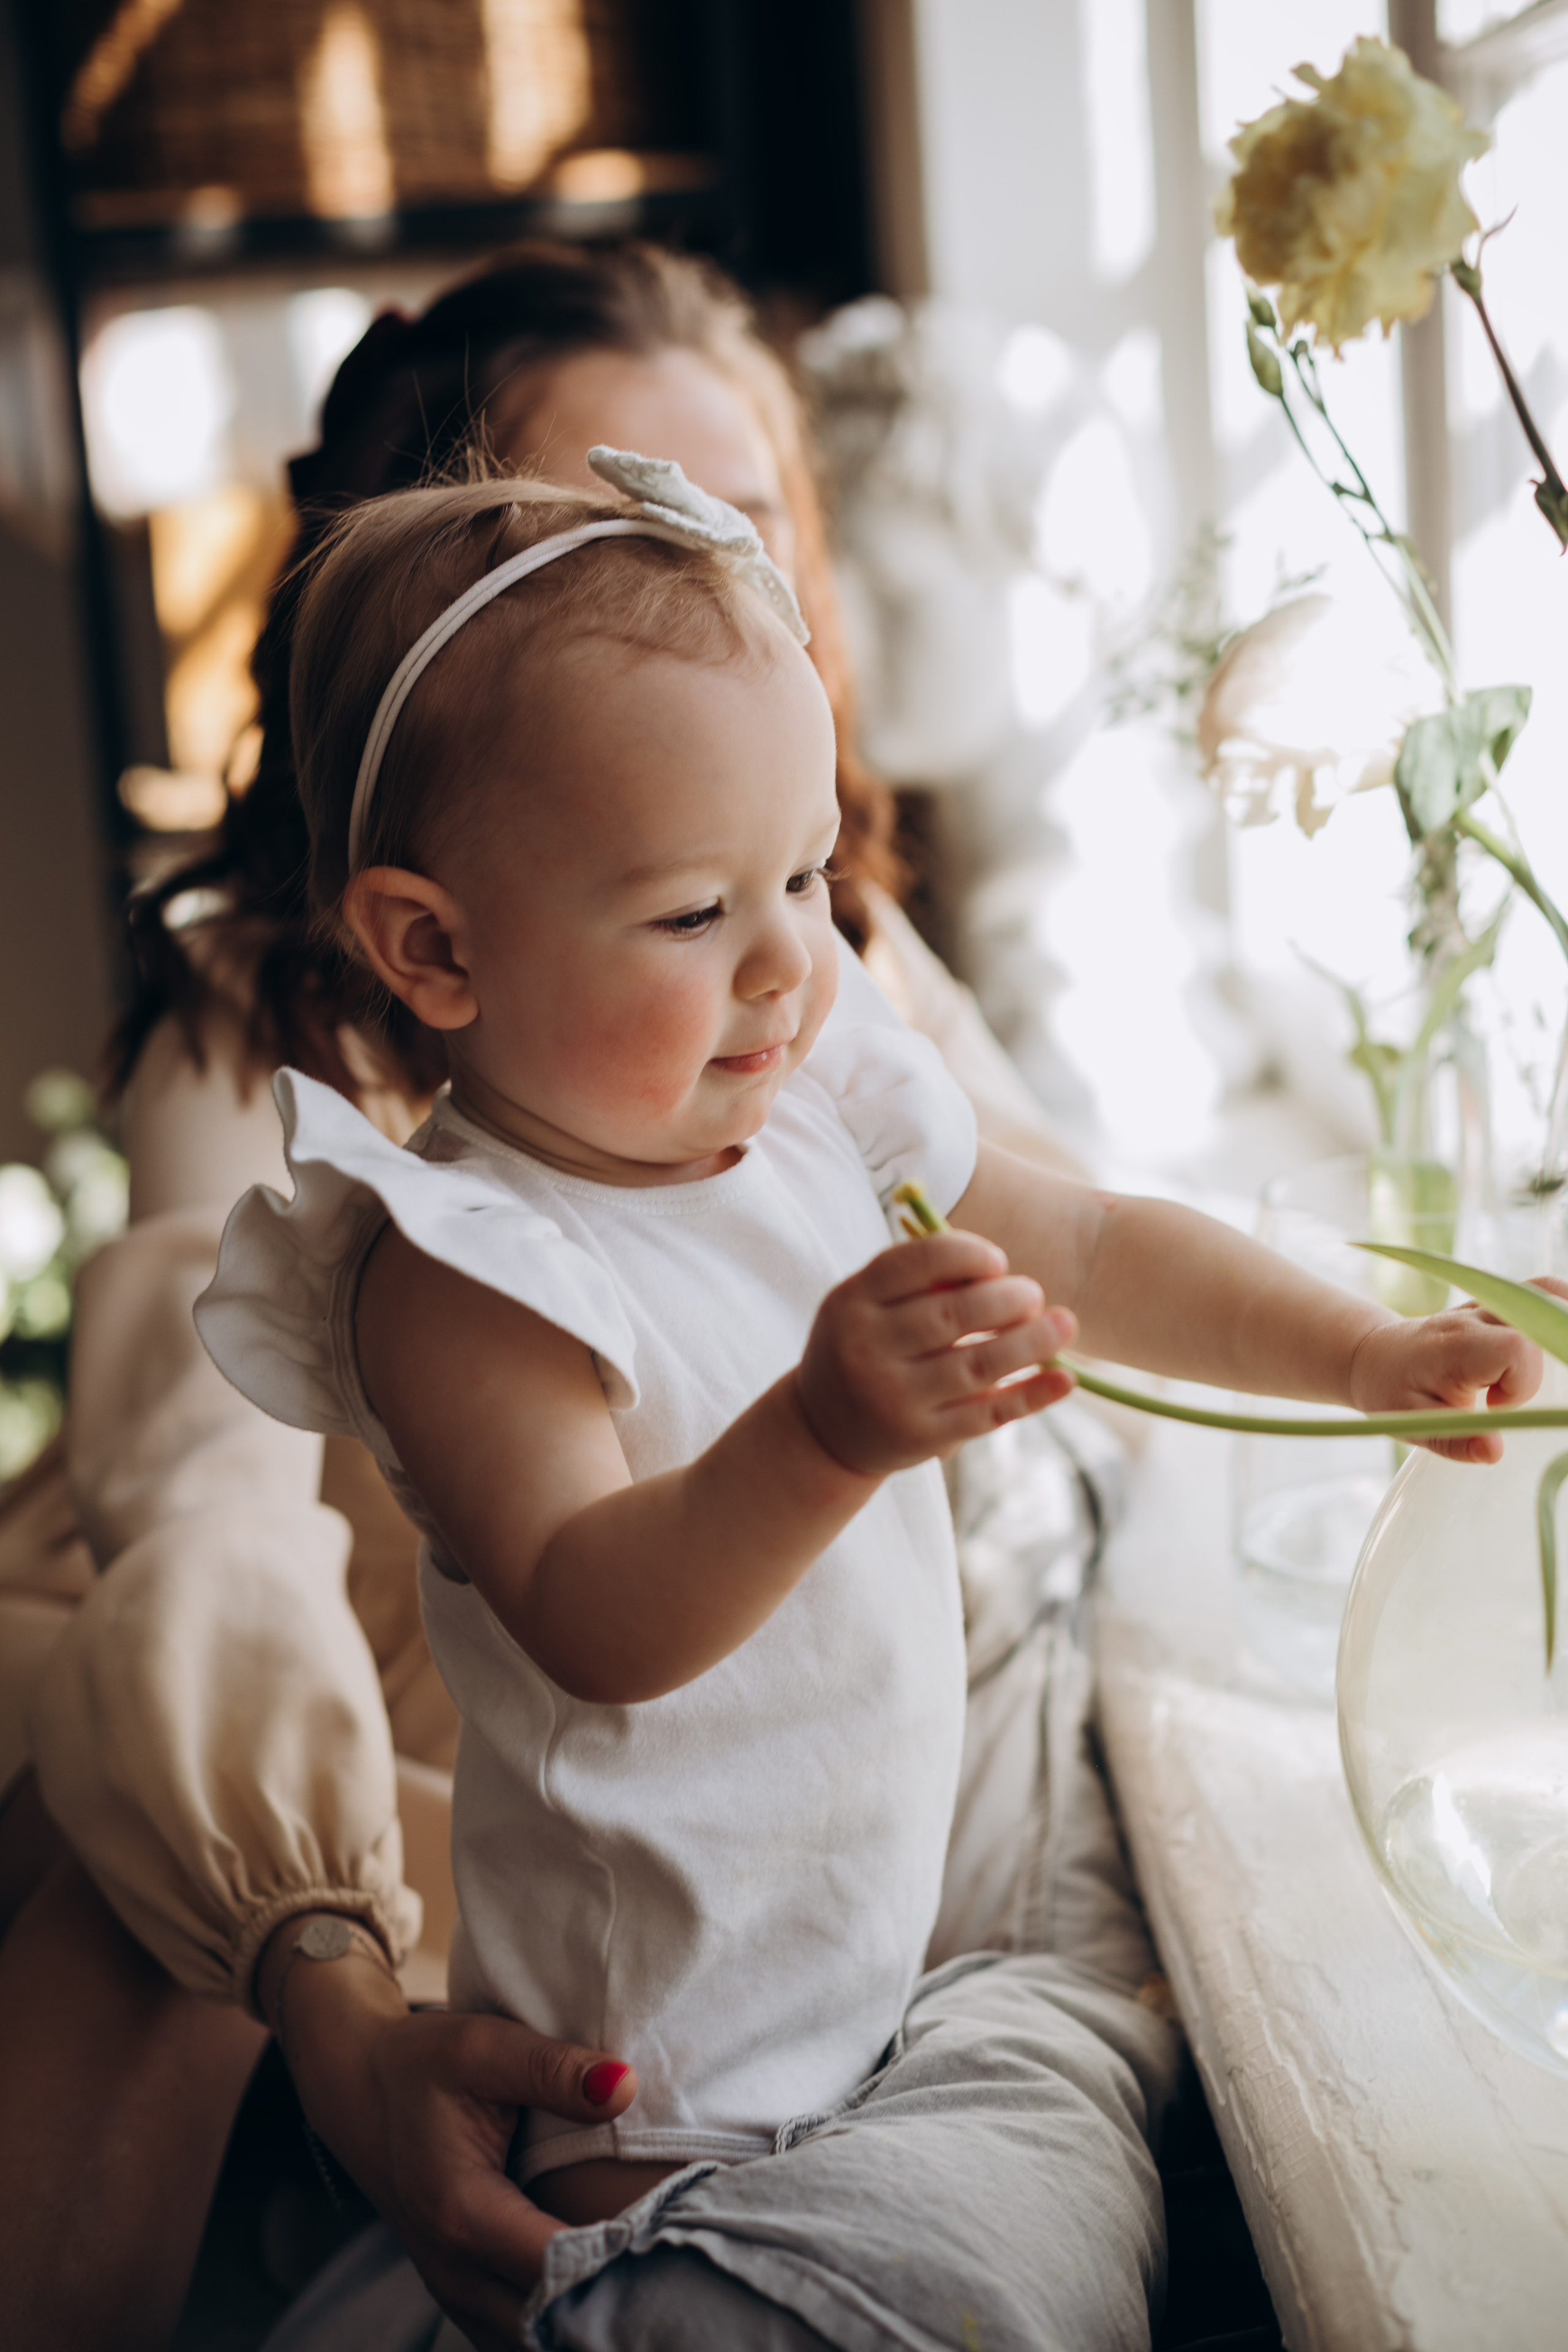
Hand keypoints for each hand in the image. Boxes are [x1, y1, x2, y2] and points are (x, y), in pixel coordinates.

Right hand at [259, 1916, 635, 2351]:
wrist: (360, 2089)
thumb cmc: (425, 2062)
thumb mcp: (484, 2045)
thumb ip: (554, 2069)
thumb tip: (625, 2087)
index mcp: (462, 2213)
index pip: (557, 2269)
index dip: (620, 2260)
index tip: (676, 2234)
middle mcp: (455, 2271)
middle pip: (550, 2324)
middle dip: (616, 2302)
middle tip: (682, 2269)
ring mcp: (456, 2292)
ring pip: (535, 2341)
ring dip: (591, 2317)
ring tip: (655, 2281)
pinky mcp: (465, 2294)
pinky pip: (521, 2336)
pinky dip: (564, 2323)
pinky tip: (610, 2289)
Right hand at [796, 1229, 1076, 1476]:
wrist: (824, 1432)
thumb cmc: (863, 1348)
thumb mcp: (867, 1306)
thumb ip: (918, 1283)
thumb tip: (999, 1271)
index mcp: (852, 1302)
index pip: (916, 1263)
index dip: (967, 1254)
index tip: (998, 1261)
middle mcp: (866, 1349)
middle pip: (951, 1315)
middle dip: (1007, 1299)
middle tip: (1033, 1294)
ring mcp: (893, 1399)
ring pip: (977, 1365)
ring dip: (1032, 1342)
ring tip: (1064, 1324)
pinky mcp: (921, 1438)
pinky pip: (986, 1414)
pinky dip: (1031, 1395)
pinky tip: (1064, 1380)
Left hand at [1349, 1287, 1548, 1462]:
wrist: (1373, 1356)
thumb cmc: (1392, 1391)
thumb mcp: (1414, 1424)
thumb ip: (1455, 1440)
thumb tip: (1495, 1452)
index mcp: (1456, 1347)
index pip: (1515, 1348)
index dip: (1521, 1383)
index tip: (1496, 1404)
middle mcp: (1473, 1317)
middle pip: (1539, 1317)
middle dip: (1545, 1359)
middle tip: (1515, 1386)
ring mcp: (1484, 1305)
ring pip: (1544, 1293)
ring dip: (1554, 1329)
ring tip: (1534, 1366)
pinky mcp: (1493, 1304)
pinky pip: (1536, 1294)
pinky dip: (1549, 1317)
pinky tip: (1540, 1350)